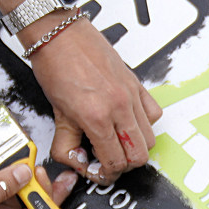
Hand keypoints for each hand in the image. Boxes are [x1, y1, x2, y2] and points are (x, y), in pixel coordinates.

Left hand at [29, 15, 160, 181]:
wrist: (59, 34)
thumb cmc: (55, 65)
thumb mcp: (56, 113)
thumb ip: (67, 144)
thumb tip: (77, 161)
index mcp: (96, 117)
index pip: (114, 162)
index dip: (105, 174)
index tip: (97, 170)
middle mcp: (118, 106)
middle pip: (139, 156)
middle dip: (123, 164)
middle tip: (107, 159)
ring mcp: (131, 95)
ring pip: (149, 138)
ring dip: (134, 146)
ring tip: (116, 141)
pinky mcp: (136, 84)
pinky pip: (153, 114)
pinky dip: (143, 125)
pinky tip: (126, 122)